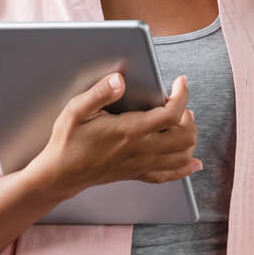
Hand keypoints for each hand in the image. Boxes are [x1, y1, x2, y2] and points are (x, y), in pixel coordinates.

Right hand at [30, 72, 199, 197]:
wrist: (61, 174)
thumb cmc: (68, 141)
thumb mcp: (76, 110)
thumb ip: (99, 93)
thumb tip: (120, 79)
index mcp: (129, 131)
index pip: (171, 114)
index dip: (182, 95)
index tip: (180, 81)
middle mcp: (141, 150)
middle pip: (185, 136)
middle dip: (189, 116)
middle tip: (177, 103)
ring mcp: (141, 164)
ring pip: (183, 155)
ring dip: (189, 137)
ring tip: (181, 122)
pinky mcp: (138, 174)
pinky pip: (170, 175)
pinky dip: (185, 168)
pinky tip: (193, 162)